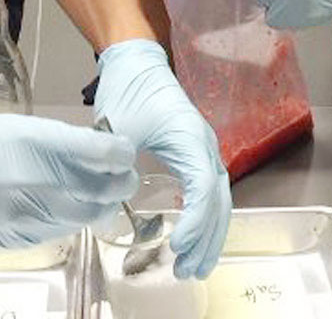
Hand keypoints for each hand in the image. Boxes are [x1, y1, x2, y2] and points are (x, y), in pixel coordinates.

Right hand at [0, 109, 136, 246]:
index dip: (120, 154)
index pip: (97, 154)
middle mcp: (32, 182)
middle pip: (96, 192)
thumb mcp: (17, 127)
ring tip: (103, 193)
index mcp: (33, 144)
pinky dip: (69, 220)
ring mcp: (21, 217)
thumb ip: (58, 143)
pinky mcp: (12, 240)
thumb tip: (97, 155)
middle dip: (117, 185)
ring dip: (98, 205)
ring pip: (80, 217)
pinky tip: (68, 208)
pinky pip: (54, 232)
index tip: (127, 150)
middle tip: (124, 176)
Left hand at [94, 39, 230, 279]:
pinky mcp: (196, 152)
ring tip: (194, 266)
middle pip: (218, 199)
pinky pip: (211, 189)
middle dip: (207, 238)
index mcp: (189, 136)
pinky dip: (207, 217)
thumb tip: (112, 195)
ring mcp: (204, 148)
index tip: (178, 246)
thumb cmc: (129, 88)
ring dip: (210, 233)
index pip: (204, 187)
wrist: (136, 61)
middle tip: (188, 271)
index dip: (196, 221)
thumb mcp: (117, 125)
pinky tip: (194, 239)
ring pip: (219, 198)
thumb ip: (116, 161)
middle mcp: (204, 144)